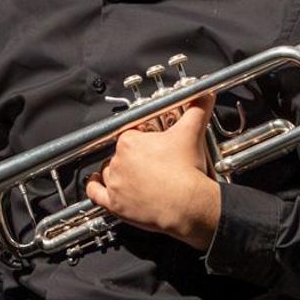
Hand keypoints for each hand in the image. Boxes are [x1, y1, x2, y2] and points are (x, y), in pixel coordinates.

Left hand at [86, 94, 220, 250]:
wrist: (188, 204)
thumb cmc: (186, 172)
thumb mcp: (192, 133)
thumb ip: (197, 110)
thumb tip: (205, 95)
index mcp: (130, 141)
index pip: (129, 135)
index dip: (141, 139)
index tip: (150, 145)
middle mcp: (118, 161)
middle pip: (119, 154)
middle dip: (133, 157)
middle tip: (149, 163)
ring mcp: (115, 183)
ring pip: (108, 172)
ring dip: (116, 172)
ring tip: (130, 174)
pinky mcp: (115, 204)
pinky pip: (95, 193)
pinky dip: (93, 186)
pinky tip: (96, 182)